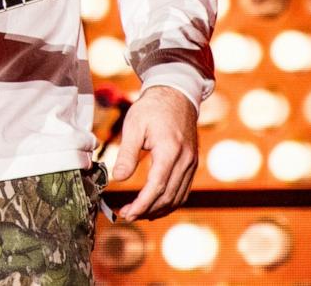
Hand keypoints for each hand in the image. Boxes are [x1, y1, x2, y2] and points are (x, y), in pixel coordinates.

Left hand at [108, 85, 198, 220]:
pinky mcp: (192, 164)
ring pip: (178, 197)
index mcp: (170, 150)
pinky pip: (183, 190)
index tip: (126, 212)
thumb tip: (118, 178)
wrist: (176, 95)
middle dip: (147, 210)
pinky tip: (155, 205)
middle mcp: (185, 160)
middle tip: (127, 214)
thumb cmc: (152, 108)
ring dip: (159, 210)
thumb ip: (127, 153)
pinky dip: (170, 201)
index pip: (156, 186)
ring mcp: (192, 163)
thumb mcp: (134, 126)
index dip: (141, 204)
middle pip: (168, 196)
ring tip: (138, 213)